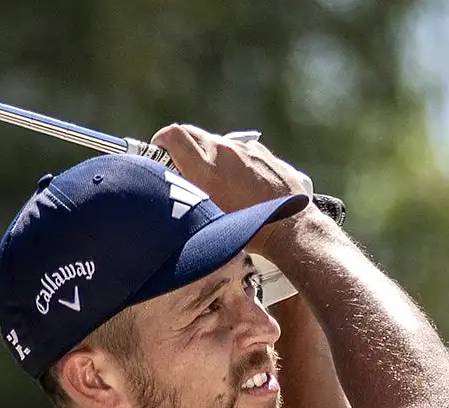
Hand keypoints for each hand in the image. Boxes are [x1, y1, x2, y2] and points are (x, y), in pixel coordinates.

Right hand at [150, 126, 314, 231]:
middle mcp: (224, 151)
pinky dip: (232, 161)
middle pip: (194, 134)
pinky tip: (239, 183)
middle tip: (179, 163)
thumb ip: (190, 195)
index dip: (162, 139)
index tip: (159, 147)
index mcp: (205, 167)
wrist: (290, 227)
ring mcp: (245, 149)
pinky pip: (240, 151)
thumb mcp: (209, 218)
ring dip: (210, 156)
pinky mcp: (262, 153)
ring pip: (218, 144)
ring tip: (214, 180)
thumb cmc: (249, 232)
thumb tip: (176, 189)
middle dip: (182, 145)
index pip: (174, 135)